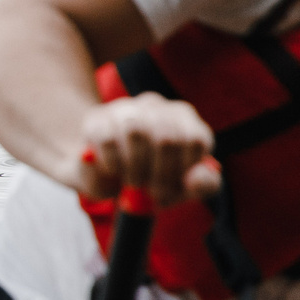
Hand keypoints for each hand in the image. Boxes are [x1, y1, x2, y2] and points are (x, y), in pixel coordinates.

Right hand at [76, 92, 219, 205]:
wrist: (104, 171)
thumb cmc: (151, 175)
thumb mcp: (183, 185)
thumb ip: (203, 184)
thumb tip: (196, 178)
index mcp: (184, 118)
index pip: (194, 139)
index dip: (185, 171)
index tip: (176, 189)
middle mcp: (156, 105)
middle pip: (166, 138)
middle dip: (161, 175)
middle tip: (154, 194)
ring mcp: (125, 107)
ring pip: (136, 132)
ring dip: (136, 169)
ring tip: (134, 184)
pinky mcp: (97, 118)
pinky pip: (107, 140)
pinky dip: (113, 164)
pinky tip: (114, 172)